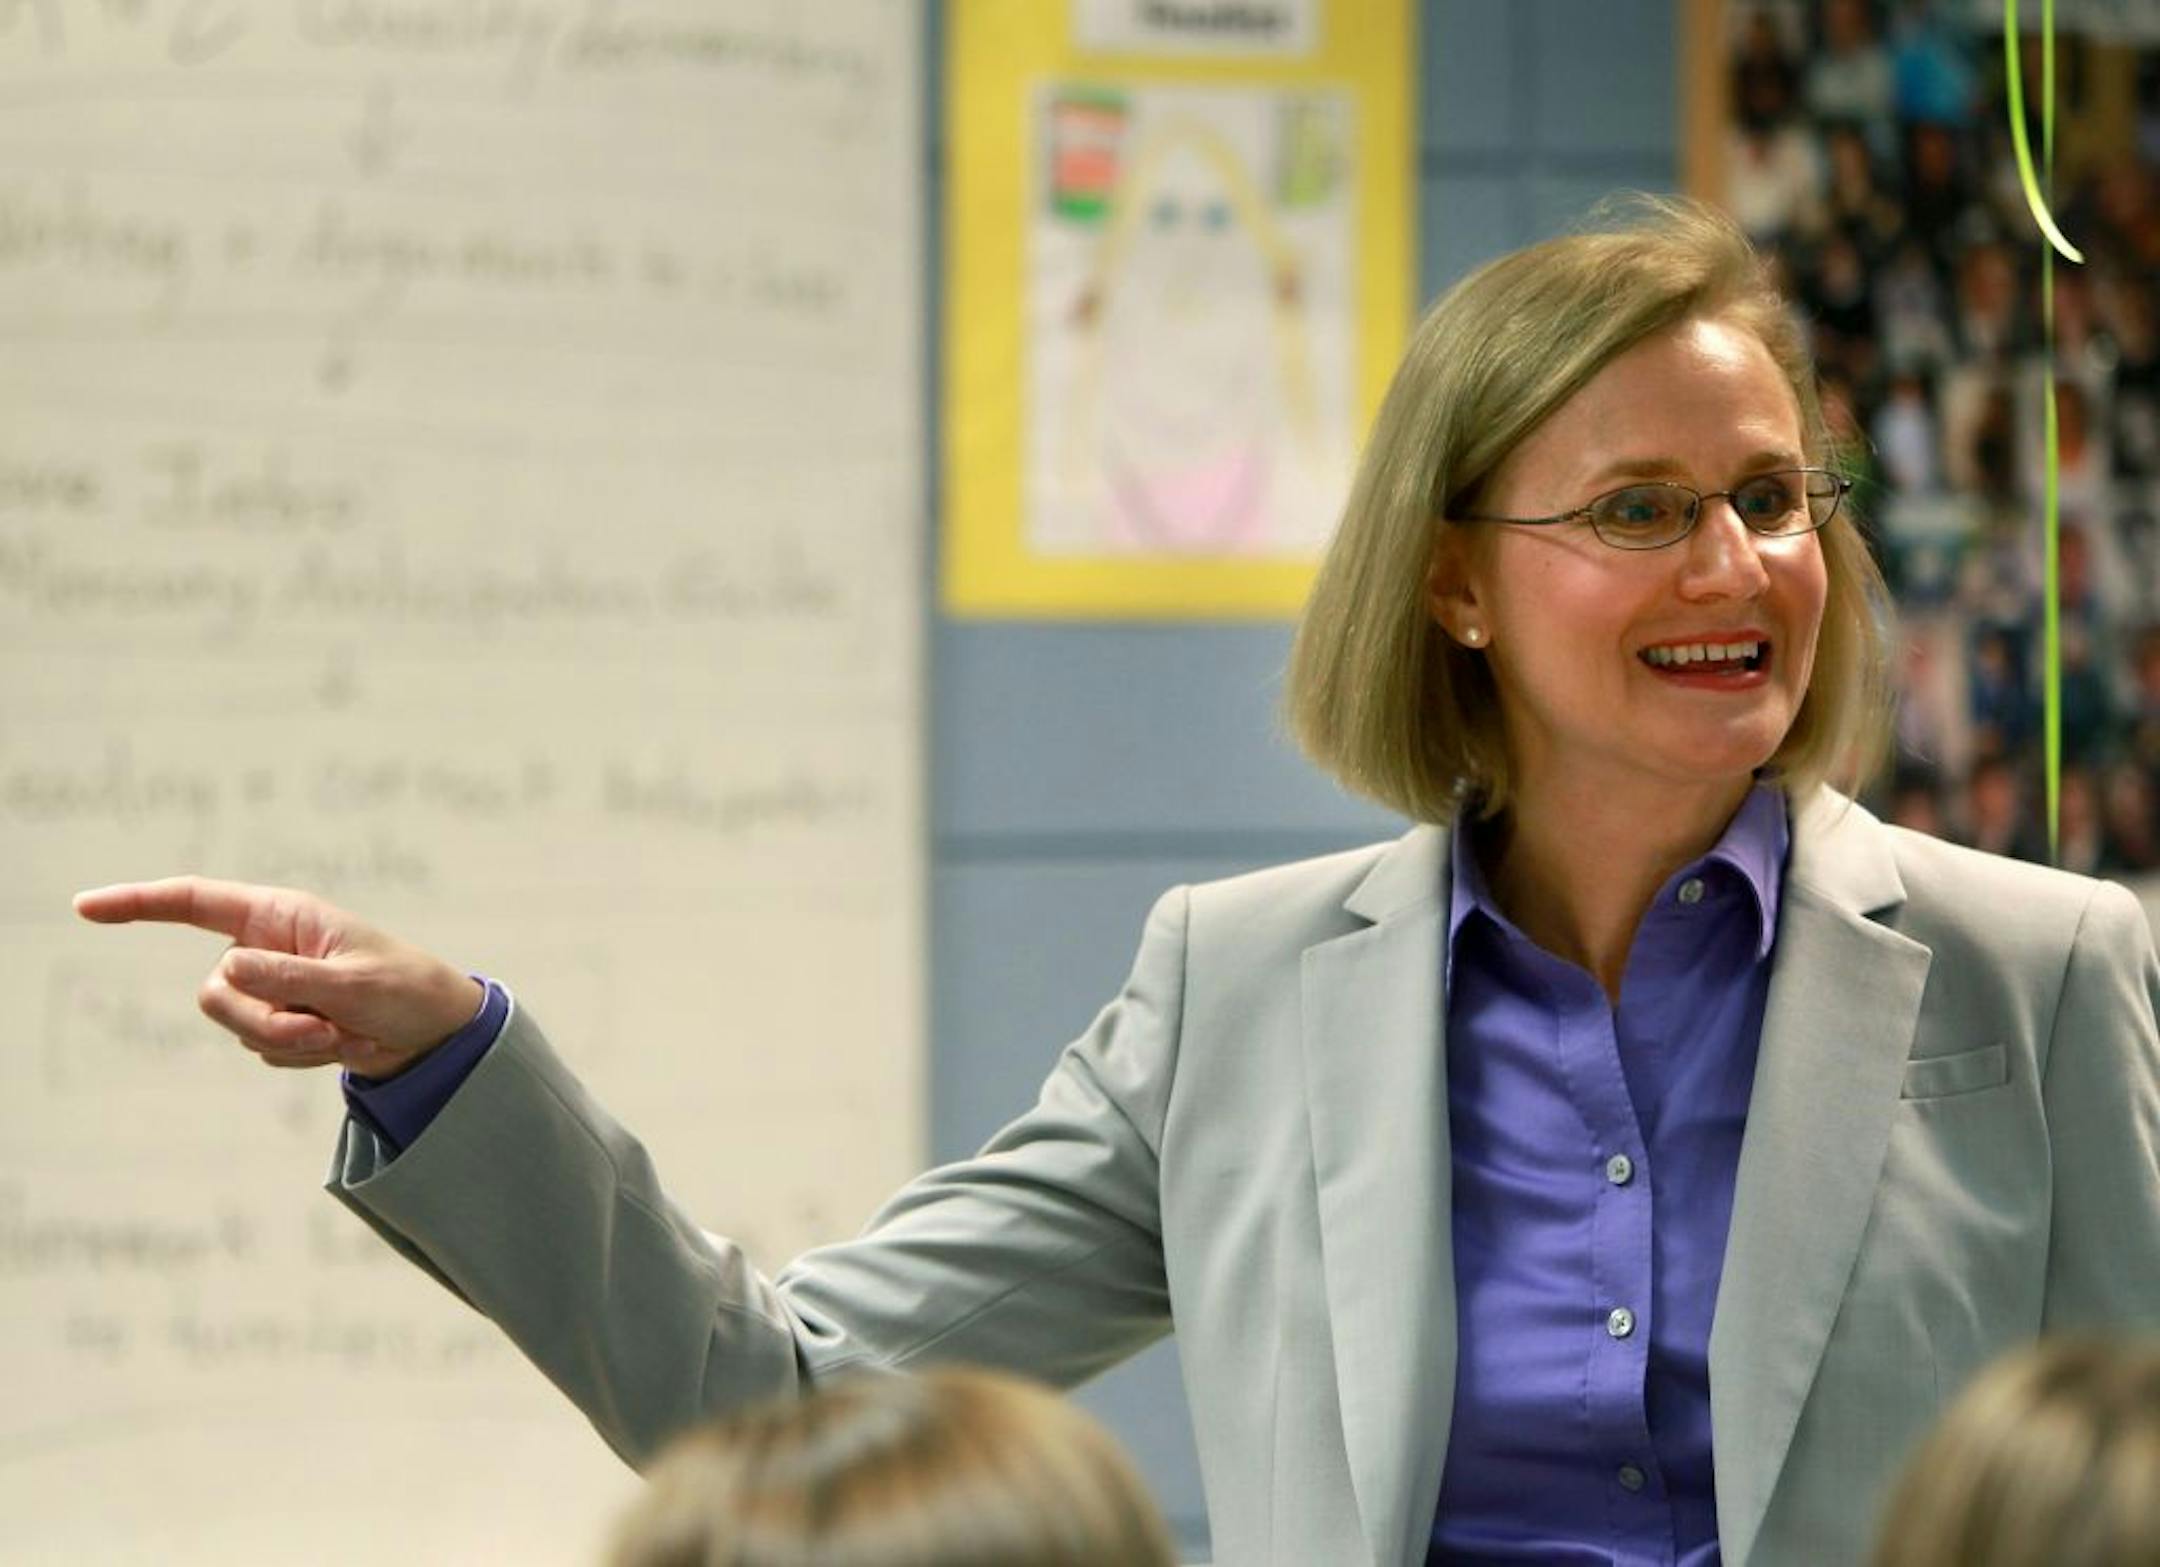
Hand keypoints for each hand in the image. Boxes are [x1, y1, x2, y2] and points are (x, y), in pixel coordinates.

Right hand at [73, 876, 484, 1076]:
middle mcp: (267, 948)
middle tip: (323, 1026)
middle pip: (214, 992)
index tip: (85, 908)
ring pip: (238, 1026)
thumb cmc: (406, 991)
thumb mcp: (353, 983)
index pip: (195, 903)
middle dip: (261, 1019)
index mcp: (282, 916)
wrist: (435, 1033)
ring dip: (294, 1041)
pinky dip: (305, 1054)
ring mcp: (272, 988)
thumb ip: (290, 978)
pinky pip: (265, 1049)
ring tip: (346, 1031)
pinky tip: (344, 1042)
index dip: (139, 904)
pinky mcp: (282, 1021)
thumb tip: (225, 970)